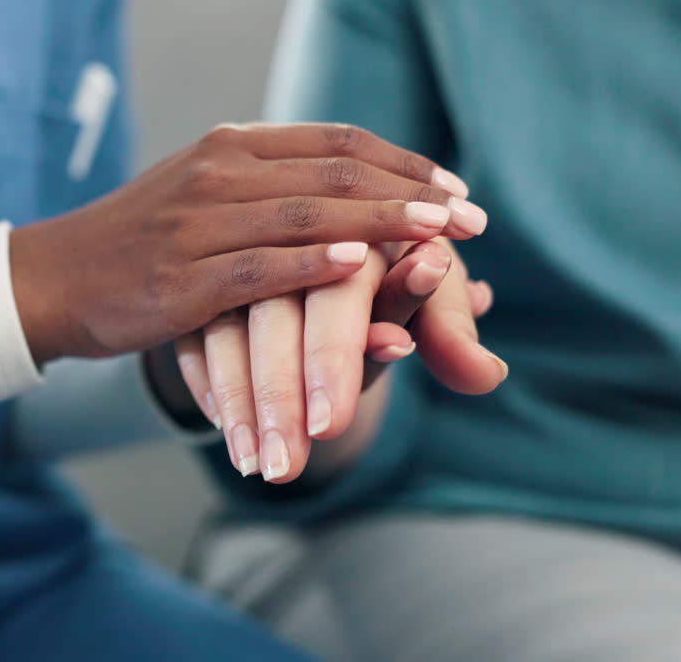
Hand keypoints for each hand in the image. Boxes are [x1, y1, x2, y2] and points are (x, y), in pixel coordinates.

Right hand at [10, 124, 485, 362]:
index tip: (454, 187)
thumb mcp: (199, 192)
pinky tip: (361, 265)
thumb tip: (340, 186)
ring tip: (442, 237)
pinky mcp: (181, 282)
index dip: (402, 162)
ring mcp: (196, 227)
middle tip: (473, 216)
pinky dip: (313, 264)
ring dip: (381, 222)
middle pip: (332, 173)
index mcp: (228, 148)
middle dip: (412, 193)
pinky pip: (259, 268)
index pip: (334, 142)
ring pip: (304, 215)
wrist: (55, 277)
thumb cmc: (138, 242)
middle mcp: (216, 175)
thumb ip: (263, 184)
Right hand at [174, 240, 498, 481]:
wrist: (317, 213)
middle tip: (285, 467)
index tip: (330, 426)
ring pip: (227, 333)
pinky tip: (223, 429)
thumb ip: (448, 330)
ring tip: (253, 465)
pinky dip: (208, 382)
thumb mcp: (425, 287)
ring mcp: (235, 252)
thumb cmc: (385, 256)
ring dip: (242, 403)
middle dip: (281, 397)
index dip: (335, 362)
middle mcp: (288, 232)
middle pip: (276, 320)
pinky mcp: (197, 277)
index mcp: (352, 226)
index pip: (341, 297)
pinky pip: (195, 334)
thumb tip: (486, 377)